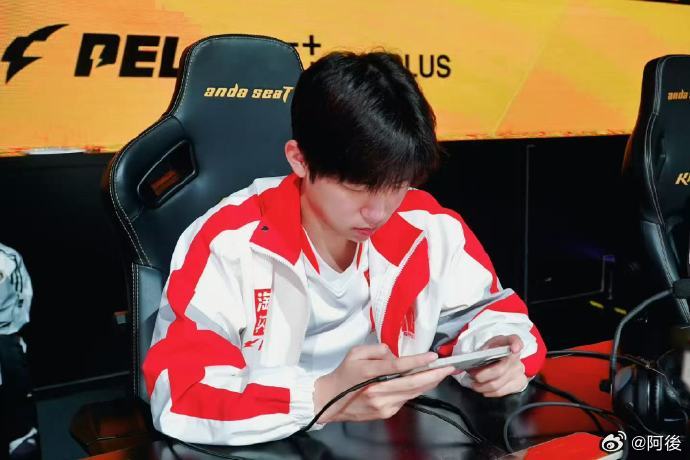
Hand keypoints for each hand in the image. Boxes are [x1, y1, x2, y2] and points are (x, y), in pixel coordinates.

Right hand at [313, 344, 454, 423]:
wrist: (330, 401)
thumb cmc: (344, 375)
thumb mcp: (355, 353)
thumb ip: (378, 350)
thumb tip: (395, 354)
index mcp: (369, 374)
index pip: (399, 367)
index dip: (418, 362)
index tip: (432, 356)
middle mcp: (378, 392)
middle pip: (412, 384)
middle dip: (434, 375)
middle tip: (449, 367)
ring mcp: (383, 405)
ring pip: (413, 393)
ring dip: (430, 383)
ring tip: (443, 372)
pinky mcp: (386, 413)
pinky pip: (406, 399)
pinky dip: (417, 390)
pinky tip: (425, 382)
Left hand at [466, 334, 526, 397]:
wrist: (504, 360)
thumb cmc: (492, 352)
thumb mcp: (485, 346)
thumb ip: (478, 352)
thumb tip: (461, 364)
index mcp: (507, 343)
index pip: (515, 340)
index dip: (516, 344)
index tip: (514, 348)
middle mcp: (516, 358)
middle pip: (499, 370)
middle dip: (481, 375)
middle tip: (471, 375)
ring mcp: (519, 371)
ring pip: (497, 384)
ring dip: (481, 386)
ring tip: (474, 384)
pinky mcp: (519, 383)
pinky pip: (501, 392)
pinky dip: (488, 392)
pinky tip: (483, 389)